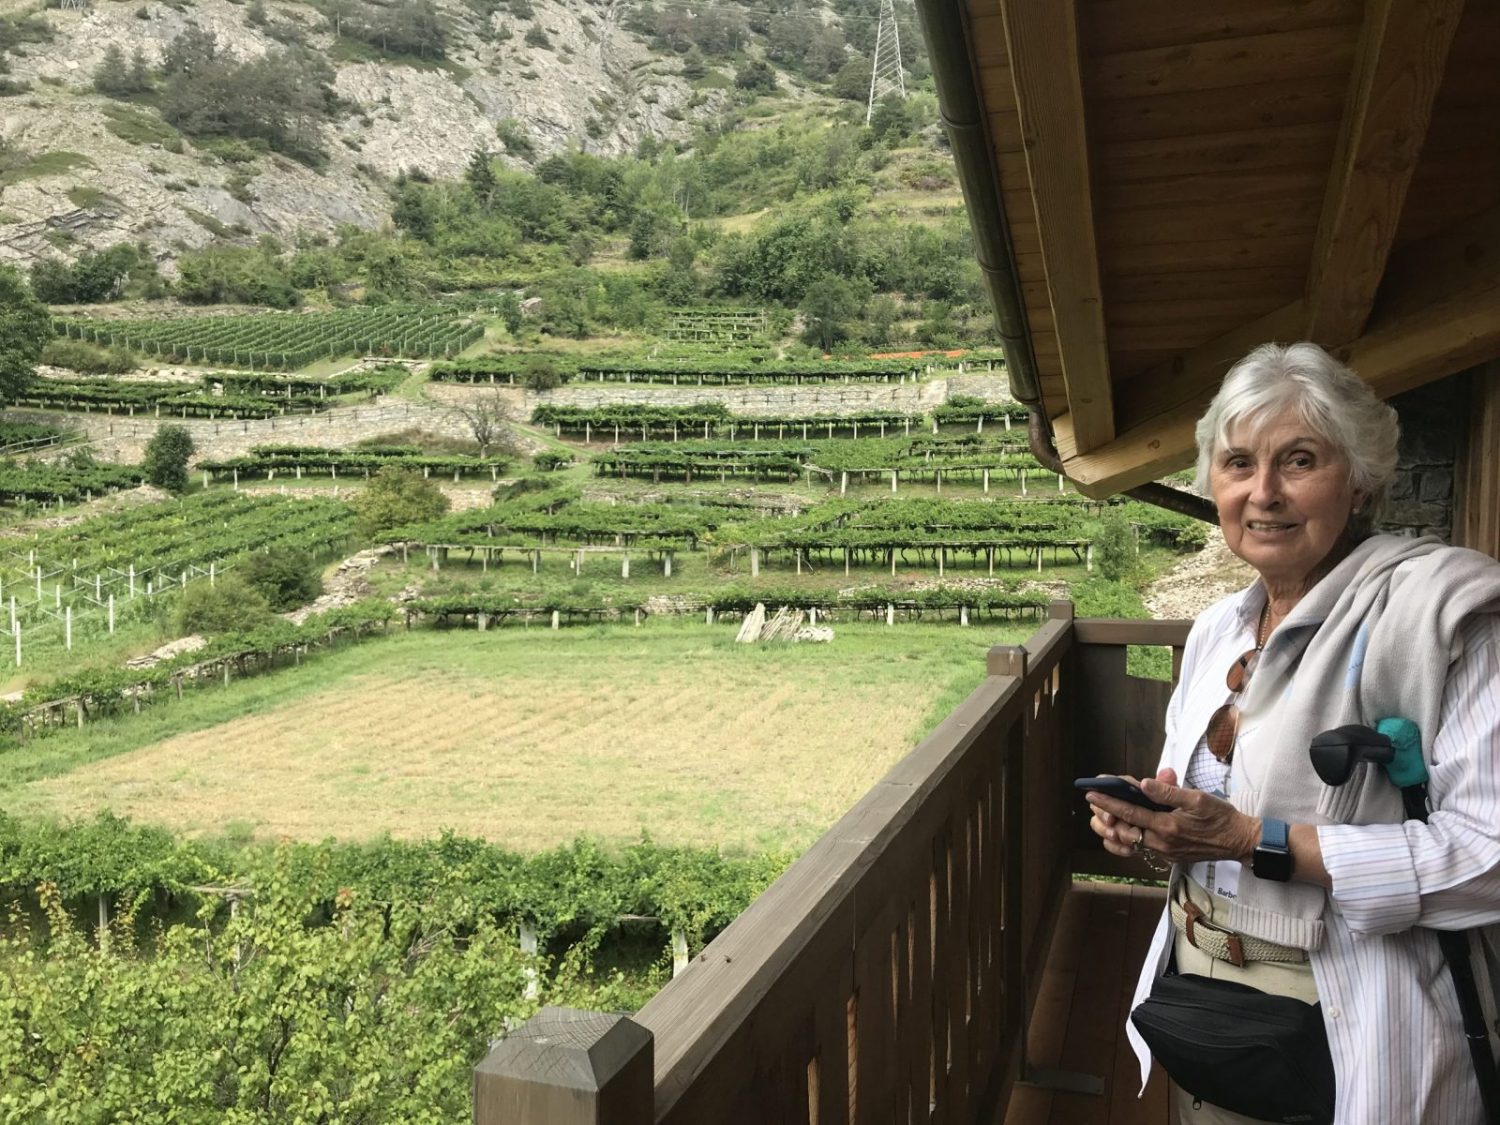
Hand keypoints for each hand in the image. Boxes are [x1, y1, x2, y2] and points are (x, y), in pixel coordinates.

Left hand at [1086, 769, 1260, 866]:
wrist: (1239, 841)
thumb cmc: (1220, 816)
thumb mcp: (1197, 798)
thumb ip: (1168, 792)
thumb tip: (1143, 784)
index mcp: (1167, 826)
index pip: (1130, 812)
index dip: (1108, 802)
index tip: (1091, 793)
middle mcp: (1162, 843)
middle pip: (1125, 830)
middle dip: (1107, 816)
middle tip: (1095, 802)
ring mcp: (1165, 852)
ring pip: (1132, 841)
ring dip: (1117, 827)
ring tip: (1106, 814)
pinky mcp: (1170, 856)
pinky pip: (1143, 848)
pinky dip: (1131, 838)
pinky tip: (1126, 828)